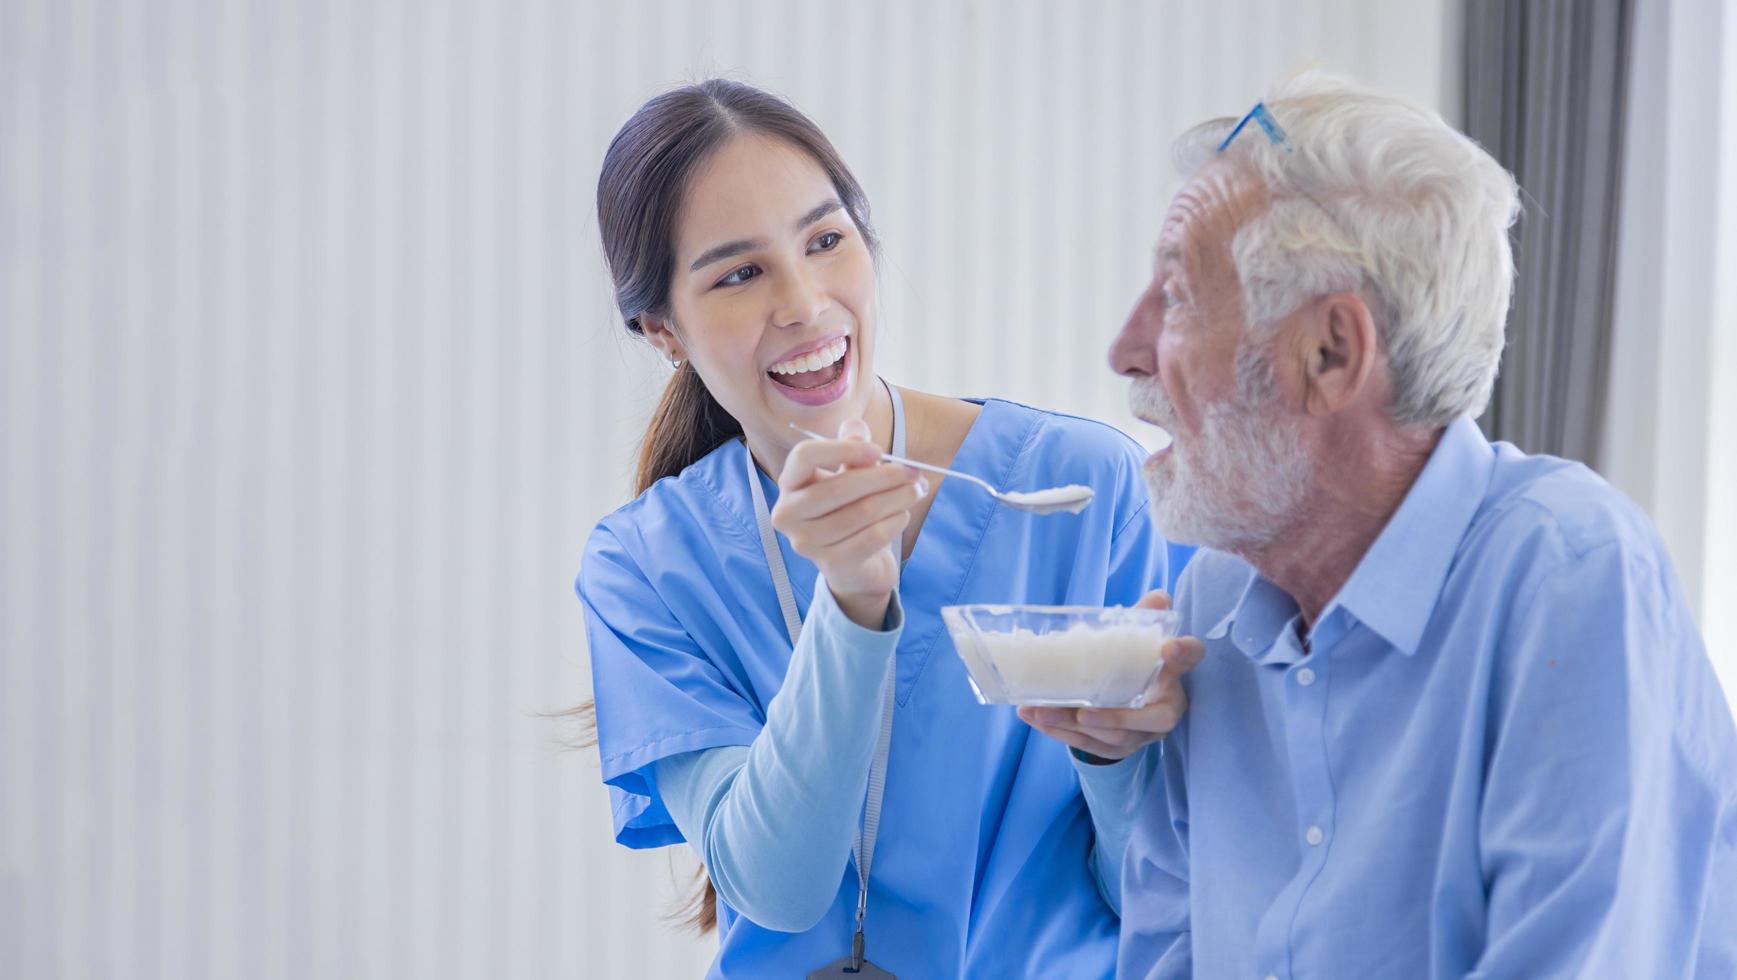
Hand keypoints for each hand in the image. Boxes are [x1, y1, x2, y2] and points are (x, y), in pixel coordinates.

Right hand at [770, 418, 925, 627]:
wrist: (853, 562)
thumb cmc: (849, 508)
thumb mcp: (850, 473)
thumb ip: (852, 448)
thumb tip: (857, 428)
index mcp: (790, 483)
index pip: (805, 455)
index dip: (843, 448)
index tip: (878, 450)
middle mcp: (788, 513)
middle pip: (839, 487)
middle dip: (884, 477)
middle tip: (914, 472)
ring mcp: (806, 542)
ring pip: (861, 513)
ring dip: (898, 498)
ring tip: (917, 490)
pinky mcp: (830, 564)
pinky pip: (871, 538)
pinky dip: (894, 523)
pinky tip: (904, 515)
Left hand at [1017, 590, 1204, 760]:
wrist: (1127, 702)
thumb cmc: (1131, 664)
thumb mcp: (1135, 638)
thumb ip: (1142, 618)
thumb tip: (1158, 597)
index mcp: (1174, 673)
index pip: (1188, 659)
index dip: (1183, 653)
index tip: (1169, 646)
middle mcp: (1166, 708)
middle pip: (1152, 719)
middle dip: (1115, 718)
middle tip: (1082, 711)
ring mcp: (1143, 733)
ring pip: (1114, 737)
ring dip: (1073, 726)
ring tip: (1039, 712)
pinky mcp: (1118, 748)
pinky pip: (1090, 745)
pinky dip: (1060, 733)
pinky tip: (1035, 718)